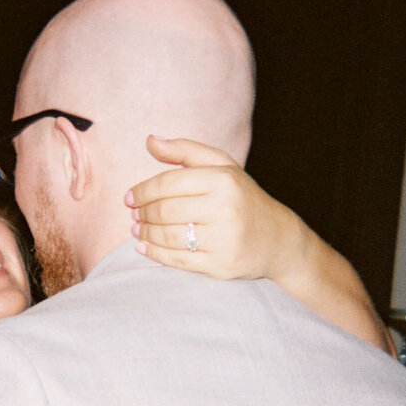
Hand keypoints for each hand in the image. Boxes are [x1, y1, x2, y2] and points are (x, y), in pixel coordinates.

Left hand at [126, 136, 304, 281]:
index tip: (129, 198)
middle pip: (165, 211)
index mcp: (223, 180)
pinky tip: (144, 248)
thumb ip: (184, 150)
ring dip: (145, 234)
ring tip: (137, 230)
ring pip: (169, 236)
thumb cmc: (241, 197)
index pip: (168, 184)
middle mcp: (225, 208)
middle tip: (133, 216)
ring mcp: (224, 239)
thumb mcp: (221, 166)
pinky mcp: (221, 265)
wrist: (276, 238)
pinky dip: (155, 254)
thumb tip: (150, 141)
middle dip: (143, 214)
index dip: (142, 191)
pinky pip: (178, 260)